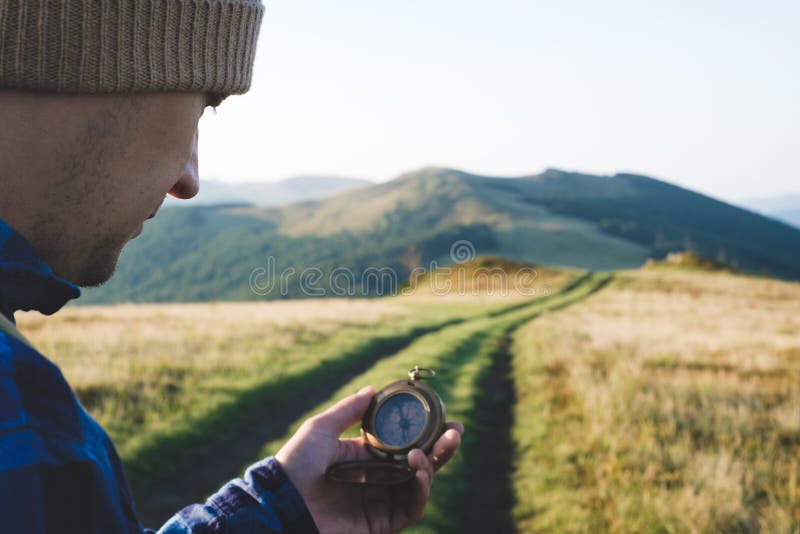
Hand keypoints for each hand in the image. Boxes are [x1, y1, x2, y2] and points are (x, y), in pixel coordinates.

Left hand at [275, 386, 463, 533]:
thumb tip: (372, 389)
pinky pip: (410, 510)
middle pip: (419, 464)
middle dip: (442, 448)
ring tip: (424, 455)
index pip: (404, 444)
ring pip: (419, 487)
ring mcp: (380, 502)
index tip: (445, 418)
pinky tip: (419, 472)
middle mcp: (376, 479)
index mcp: (365, 457)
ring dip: (431, 468)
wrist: (281, 502)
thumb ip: (349, 410)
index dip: (427, 433)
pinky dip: (421, 492)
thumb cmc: (296, 464)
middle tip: (456, 431)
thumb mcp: (320, 429)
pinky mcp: (380, 523)